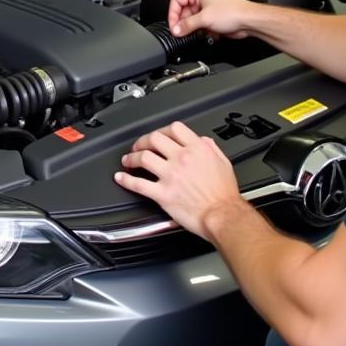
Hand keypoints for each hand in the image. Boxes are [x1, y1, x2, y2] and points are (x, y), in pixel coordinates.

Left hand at [114, 121, 240, 239]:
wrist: (223, 216)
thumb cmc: (224, 195)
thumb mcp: (223, 163)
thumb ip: (211, 148)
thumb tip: (203, 141)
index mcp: (197, 149)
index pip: (174, 129)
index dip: (162, 130)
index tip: (158, 136)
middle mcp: (182, 159)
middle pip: (154, 139)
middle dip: (143, 141)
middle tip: (139, 146)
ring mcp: (171, 175)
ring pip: (143, 157)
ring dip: (131, 157)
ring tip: (128, 160)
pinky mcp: (163, 194)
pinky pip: (139, 184)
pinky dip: (126, 180)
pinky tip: (121, 178)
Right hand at [167, 0, 254, 37]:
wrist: (249, 21)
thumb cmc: (233, 12)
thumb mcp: (204, 19)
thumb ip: (187, 25)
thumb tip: (176, 30)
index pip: (176, 0)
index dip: (172, 14)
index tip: (173, 26)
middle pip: (183, 11)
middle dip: (183, 23)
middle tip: (181, 33)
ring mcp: (207, 7)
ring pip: (192, 19)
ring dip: (194, 28)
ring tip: (198, 32)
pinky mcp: (212, 17)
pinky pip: (200, 24)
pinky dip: (202, 30)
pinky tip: (208, 32)